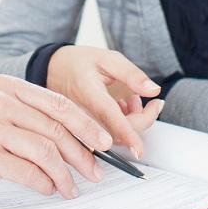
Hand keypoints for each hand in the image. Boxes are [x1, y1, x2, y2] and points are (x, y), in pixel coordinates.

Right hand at [0, 74, 111, 199]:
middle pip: (56, 127)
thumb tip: (69, 135)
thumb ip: (25, 115)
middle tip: (95, 171)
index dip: (86, 124)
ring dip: (65, 174)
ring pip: (46, 150)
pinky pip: (27, 171)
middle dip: (83, 153)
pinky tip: (48, 190)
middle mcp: (0, 100)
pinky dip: (44, 183)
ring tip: (71, 188)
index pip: (58, 103)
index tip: (104, 141)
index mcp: (6, 85)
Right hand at [47, 46, 164, 158]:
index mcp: (89, 93)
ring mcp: (83, 126)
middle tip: (152, 101)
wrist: (53, 70)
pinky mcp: (85, 132)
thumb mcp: (107, 58)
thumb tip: (154, 90)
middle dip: (144, 119)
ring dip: (134, 121)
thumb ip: (132, 74)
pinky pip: (109, 137)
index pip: (110, 117)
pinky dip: (124, 124)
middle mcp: (83, 115)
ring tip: (131, 100)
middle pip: (118, 133)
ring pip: (116, 137)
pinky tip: (121, 107)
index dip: (127, 135)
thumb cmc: (79, 63)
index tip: (139, 150)